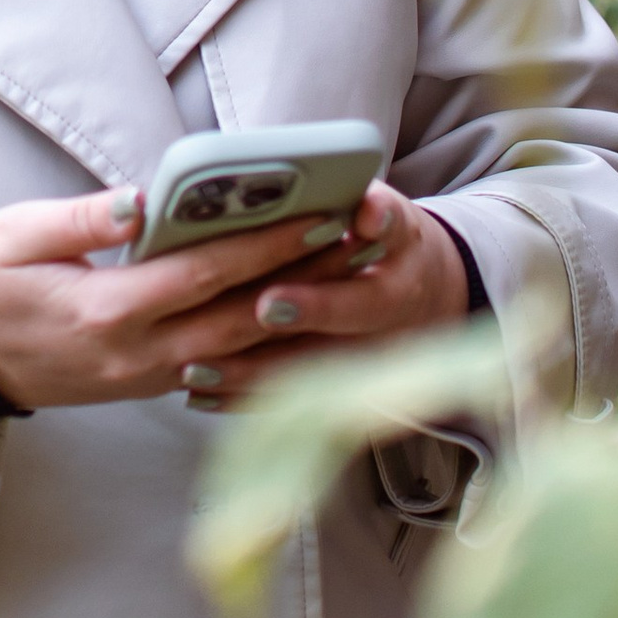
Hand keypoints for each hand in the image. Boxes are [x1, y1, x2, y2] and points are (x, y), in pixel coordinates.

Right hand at [0, 184, 400, 412]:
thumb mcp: (14, 236)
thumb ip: (79, 221)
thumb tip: (139, 200)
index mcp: (106, 311)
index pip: (202, 276)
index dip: (263, 247)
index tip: (315, 215)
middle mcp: (137, 354)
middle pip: (239, 319)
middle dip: (302, 281)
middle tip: (356, 241)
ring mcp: (147, 377)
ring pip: (240, 352)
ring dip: (295, 313)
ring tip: (344, 272)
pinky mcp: (150, 384)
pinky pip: (223, 371)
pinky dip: (267, 347)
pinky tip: (303, 318)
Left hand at [187, 182, 471, 409]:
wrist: (426, 295)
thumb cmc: (394, 245)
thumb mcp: (397, 220)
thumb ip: (380, 212)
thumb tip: (366, 211)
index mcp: (398, 296)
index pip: (360, 304)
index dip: (314, 308)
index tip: (266, 304)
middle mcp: (379, 345)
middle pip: (318, 360)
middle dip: (260, 360)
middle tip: (204, 357)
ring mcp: (359, 379)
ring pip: (294, 388)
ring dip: (242, 383)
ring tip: (191, 373)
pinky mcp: (339, 399)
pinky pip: (287, 406)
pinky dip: (243, 400)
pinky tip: (200, 395)